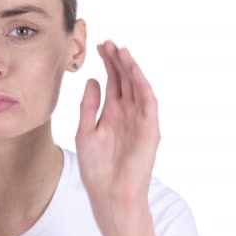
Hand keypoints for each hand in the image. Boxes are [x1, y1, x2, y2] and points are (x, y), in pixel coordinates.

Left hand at [75, 40, 160, 208]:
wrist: (109, 193)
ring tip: (121, 51)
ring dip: (131, 69)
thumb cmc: (97, 168)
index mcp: (112, 114)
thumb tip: (94, 80)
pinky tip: (134, 72)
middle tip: (108, 42)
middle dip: (118, 61)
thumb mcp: (86, 131)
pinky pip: (148, 104)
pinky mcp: (149, 130)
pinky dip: (142, 87)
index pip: (112, 82)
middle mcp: (127, 113)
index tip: (98, 47)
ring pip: (138, 88)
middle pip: (125, 80)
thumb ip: (89, 106)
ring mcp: (139, 120)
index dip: (107, 64)